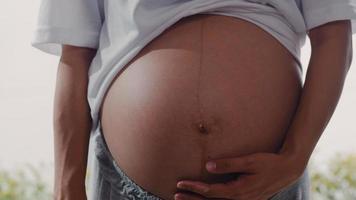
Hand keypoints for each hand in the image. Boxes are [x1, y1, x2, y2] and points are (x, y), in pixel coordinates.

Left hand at [174, 152, 305, 199]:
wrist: (287, 170)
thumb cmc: (268, 163)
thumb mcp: (249, 161)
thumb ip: (228, 164)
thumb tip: (208, 166)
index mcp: (239, 191)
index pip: (211, 192)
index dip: (195, 188)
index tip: (180, 184)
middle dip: (193, 199)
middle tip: (176, 195)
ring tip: (185, 199)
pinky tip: (206, 199)